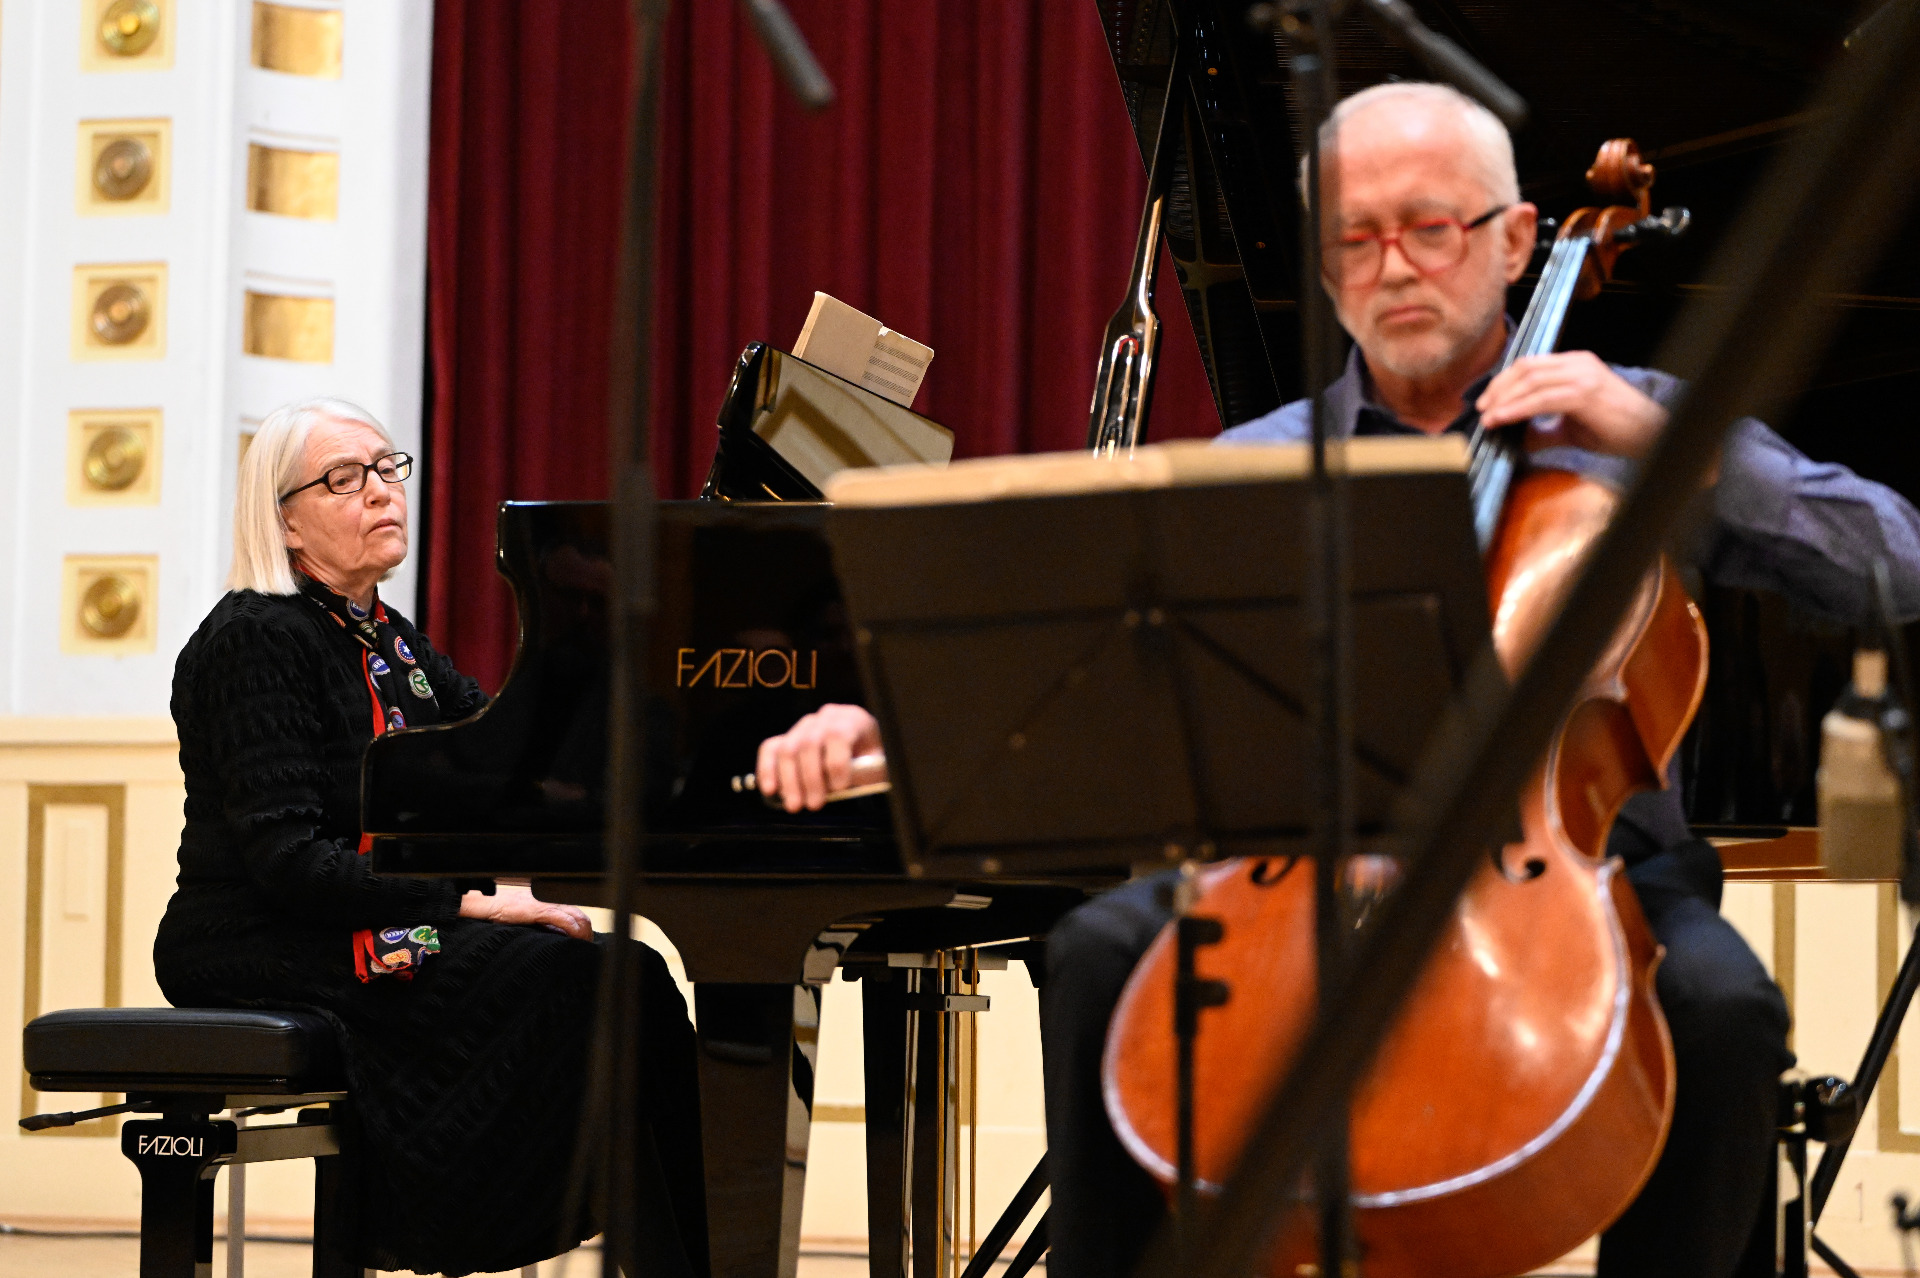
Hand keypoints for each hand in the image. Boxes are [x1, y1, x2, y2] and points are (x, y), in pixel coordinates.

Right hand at [459, 883, 592, 938]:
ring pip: (575, 915)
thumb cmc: (504, 914)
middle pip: (579, 914)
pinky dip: (572, 929)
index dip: (584, 928)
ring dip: (583, 932)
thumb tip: (557, 939)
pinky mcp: (538, 910)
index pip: (575, 913)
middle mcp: (550, 902)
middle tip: (587, 947)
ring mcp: (545, 904)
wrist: (487, 906)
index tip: (585, 942)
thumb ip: (543, 926)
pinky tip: (575, 938)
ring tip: (583, 945)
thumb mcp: (528, 920)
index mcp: (549, 903)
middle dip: (587, 932)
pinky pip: (561, 918)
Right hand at [756, 704, 883, 811]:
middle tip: (814, 804)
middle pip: (809, 743)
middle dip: (810, 778)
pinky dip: (768, 770)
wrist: (865, 759)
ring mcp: (804, 726)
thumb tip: (838, 788)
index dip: (836, 762)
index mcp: (852, 719)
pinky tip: (770, 790)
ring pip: (788, 749)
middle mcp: (826, 718)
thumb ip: (860, 774)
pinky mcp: (786, 738)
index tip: (839, 787)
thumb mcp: (875, 768)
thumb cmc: (871, 764)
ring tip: (795, 805)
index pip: (837, 734)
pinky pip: (770, 749)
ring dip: (790, 781)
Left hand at [1476, 351, 1667, 459]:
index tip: (1485, 401)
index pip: (1530, 364)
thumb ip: (1543, 429)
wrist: (1650, 434)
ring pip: (1531, 380)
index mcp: (1575, 363)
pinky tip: (1502, 419)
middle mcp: (1577, 362)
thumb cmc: (1614, 430)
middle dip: (1498, 388)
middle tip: (1480, 410)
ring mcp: (1582, 375)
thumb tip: (1516, 439)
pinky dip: (1517, 408)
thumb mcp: (1570, 426)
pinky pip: (1542, 398)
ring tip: (1487, 418)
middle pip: (1525, 367)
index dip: (1503, 381)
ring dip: (1503, 399)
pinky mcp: (1584, 392)